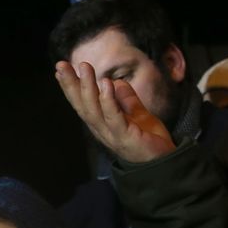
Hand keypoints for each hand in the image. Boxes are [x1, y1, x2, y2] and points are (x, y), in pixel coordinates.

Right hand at [54, 61, 175, 163]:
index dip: (70, 87)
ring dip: (87, 87)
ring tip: (84, 67)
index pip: (82, 103)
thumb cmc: (150, 140)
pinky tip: (106, 84)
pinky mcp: (126, 138)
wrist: (166, 163)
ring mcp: (112, 135)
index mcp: (102, 123)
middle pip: (82, 106)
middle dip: (70, 85)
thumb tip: (116, 81)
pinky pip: (114, 118)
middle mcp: (102, 130)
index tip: (61, 69)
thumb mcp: (138, 114)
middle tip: (61, 64)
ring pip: (94, 110)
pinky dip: (108, 101)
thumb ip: (127, 100)